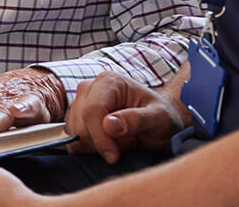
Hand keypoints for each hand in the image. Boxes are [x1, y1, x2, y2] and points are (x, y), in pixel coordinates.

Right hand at [63, 71, 188, 163]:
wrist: (159, 121)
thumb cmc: (162, 116)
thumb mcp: (159, 118)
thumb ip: (137, 120)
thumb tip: (108, 125)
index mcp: (109, 81)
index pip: (92, 110)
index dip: (100, 136)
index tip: (113, 156)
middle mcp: (90, 88)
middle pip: (81, 123)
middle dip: (103, 141)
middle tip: (130, 141)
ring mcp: (81, 103)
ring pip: (77, 134)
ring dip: (99, 145)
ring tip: (123, 139)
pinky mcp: (78, 119)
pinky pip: (76, 140)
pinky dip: (93, 147)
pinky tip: (112, 142)